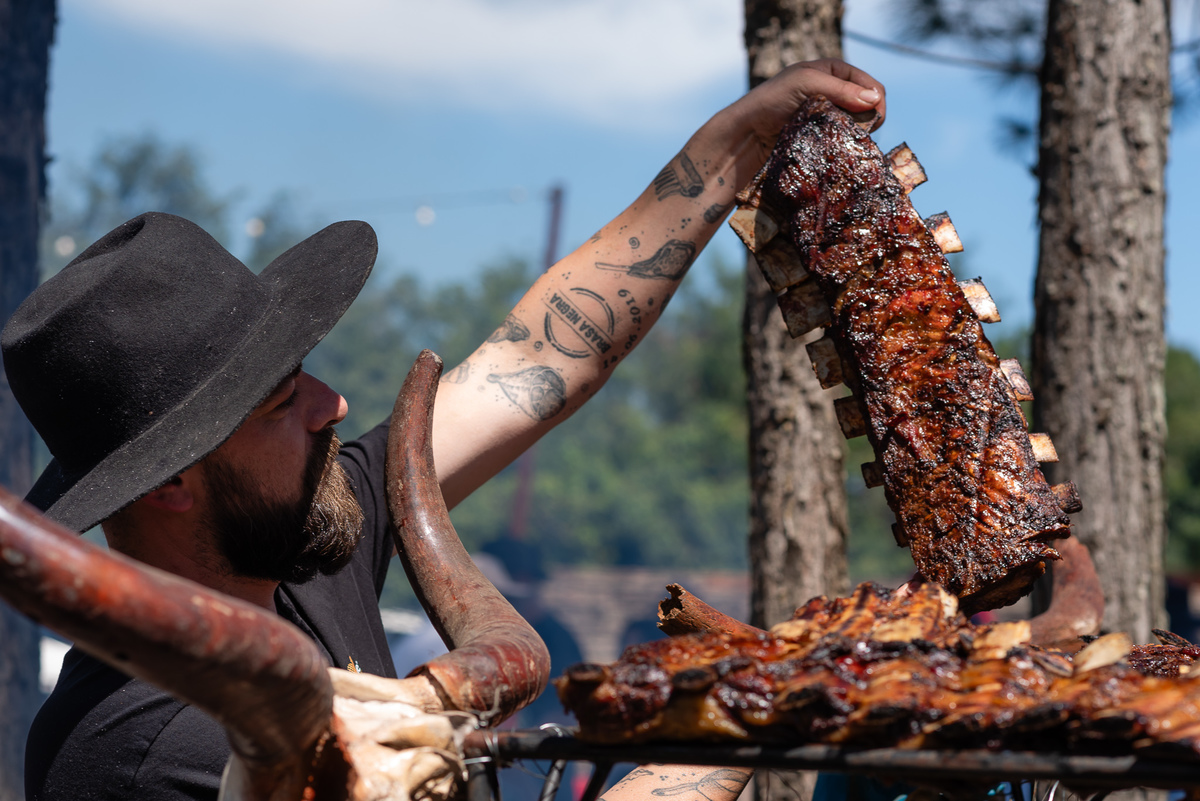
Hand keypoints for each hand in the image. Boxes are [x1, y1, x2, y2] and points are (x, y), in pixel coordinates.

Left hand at [749, 58, 885, 132]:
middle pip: (869, 107)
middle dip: (868, 120)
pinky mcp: (822, 136)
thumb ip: (840, 89)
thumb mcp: (806, 83)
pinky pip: (844, 140)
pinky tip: (838, 150)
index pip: (871, 85)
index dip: (877, 102)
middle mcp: (835, 92)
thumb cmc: (772, 100)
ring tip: (844, 142)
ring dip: (856, 134)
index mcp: (835, 71)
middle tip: (857, 134)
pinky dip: (845, 144)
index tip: (873, 122)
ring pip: (858, 126)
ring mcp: (829, 115)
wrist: (747, 131)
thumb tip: (875, 99)